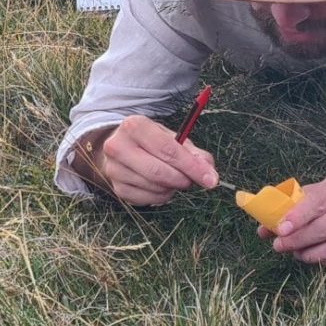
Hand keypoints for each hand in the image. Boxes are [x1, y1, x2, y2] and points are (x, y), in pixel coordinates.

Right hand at [90, 115, 219, 205]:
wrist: (121, 147)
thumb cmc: (151, 141)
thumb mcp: (172, 138)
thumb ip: (194, 154)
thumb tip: (210, 175)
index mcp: (134, 126)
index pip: (167, 149)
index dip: (191, 166)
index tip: (210, 179)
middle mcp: (118, 146)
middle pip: (158, 171)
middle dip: (182, 179)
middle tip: (191, 180)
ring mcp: (114, 169)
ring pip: (155, 187)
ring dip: (172, 187)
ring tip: (174, 178)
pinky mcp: (117, 188)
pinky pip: (148, 199)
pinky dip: (162, 196)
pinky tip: (161, 186)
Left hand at [260, 170, 325, 276]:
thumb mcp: (321, 193)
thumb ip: (292, 209)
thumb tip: (262, 230)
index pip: (317, 200)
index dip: (297, 216)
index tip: (280, 229)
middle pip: (325, 227)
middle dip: (298, 240)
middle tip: (280, 246)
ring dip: (314, 255)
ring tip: (299, 255)